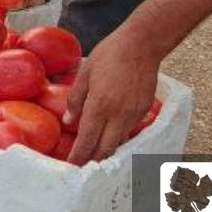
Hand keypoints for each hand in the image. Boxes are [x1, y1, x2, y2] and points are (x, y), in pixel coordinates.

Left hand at [64, 27, 160, 163]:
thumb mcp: (85, 73)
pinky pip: (129, 129)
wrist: (142, 45)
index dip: (78, 156)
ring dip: (106, 149)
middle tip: (82, 166)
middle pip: (105, 149)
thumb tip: (67, 121)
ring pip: (119, 142)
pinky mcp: (144, 111)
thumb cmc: (110, 54)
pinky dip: (118, 135)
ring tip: (95, 153)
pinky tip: (111, 132)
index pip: (87, 140)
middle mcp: (118, 115)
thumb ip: (75, 99)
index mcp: (99, 106)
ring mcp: (134, 115)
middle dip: (93, 161)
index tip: (70, 166)